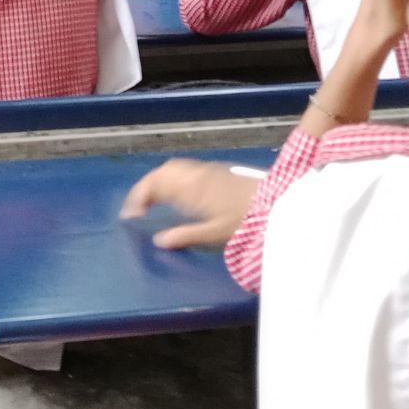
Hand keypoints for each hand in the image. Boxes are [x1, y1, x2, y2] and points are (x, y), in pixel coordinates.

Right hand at [120, 160, 260, 248]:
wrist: (278, 203)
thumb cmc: (245, 220)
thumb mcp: (214, 234)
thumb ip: (184, 236)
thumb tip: (158, 241)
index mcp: (189, 188)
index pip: (153, 185)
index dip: (137, 198)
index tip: (130, 216)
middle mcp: (194, 174)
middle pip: (161, 173)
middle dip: (145, 188)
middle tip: (137, 208)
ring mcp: (206, 170)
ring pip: (173, 168)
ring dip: (158, 181)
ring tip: (153, 200)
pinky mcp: (217, 170)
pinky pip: (185, 169)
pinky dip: (173, 178)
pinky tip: (177, 193)